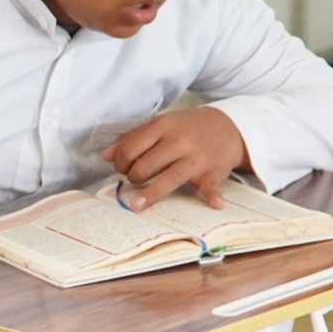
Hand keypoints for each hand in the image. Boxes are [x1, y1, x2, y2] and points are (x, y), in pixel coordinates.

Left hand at [103, 107, 248, 209]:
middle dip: (134, 176)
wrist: (226, 127)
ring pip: (170, 177)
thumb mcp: (160, 125)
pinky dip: (213, 195)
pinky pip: (212, 186)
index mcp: (163, 126)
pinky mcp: (214, 171)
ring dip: (152, 192)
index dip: (121, 162)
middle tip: (135, 178)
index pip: (132, 147)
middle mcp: (179, 140)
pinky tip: (214, 205)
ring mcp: (197, 157)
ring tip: (136, 205)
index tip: (121, 168)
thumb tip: (105, 156)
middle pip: (147, 164)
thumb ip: (133, 138)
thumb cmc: (186, 128)